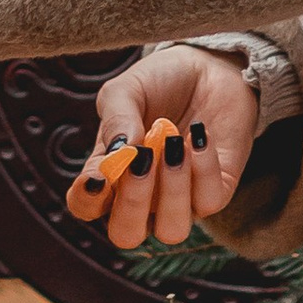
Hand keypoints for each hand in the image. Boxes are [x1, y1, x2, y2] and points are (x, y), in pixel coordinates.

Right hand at [68, 48, 259, 251]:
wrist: (209, 68)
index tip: (99, 175)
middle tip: (141, 159)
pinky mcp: (216, 192)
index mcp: (110, 174)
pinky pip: (209, 202)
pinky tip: (199, 133)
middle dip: (132, 203)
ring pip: (171, 231)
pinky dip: (203, 168)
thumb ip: (115, 118)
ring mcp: (179, 199)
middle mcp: (142, 197)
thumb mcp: (126, 90)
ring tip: (174, 142)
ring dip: (172, 189)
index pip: (86, 205)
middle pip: (126, 234)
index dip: (87, 200)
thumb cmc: (160, 83)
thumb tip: (120, 151)